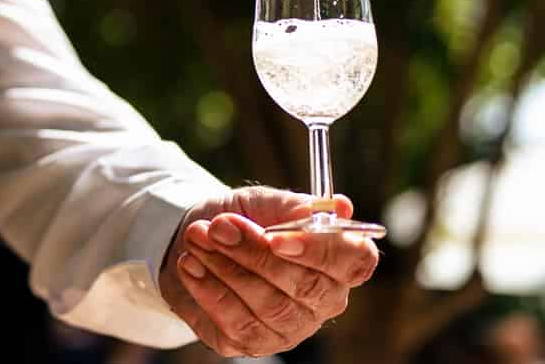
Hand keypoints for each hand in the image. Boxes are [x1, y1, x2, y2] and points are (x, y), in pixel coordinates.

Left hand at [158, 186, 378, 357]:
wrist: (200, 238)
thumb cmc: (244, 219)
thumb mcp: (266, 202)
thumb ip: (298, 206)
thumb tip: (340, 206)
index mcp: (337, 261)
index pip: (354, 262)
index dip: (320, 251)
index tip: (277, 238)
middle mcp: (321, 300)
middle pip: (305, 286)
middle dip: (254, 253)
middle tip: (219, 227)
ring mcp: (289, 327)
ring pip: (267, 305)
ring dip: (225, 267)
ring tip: (197, 236)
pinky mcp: (253, 343)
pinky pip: (235, 323)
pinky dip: (208, 289)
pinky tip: (190, 264)